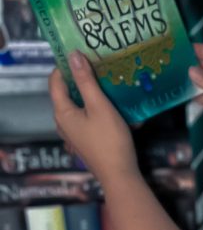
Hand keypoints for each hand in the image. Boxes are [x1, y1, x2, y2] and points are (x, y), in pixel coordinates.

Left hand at [49, 52, 138, 181]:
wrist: (120, 175)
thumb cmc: (109, 140)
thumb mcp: (99, 106)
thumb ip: (86, 81)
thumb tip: (74, 56)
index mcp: (62, 112)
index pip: (55, 80)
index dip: (66, 65)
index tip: (83, 54)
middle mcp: (63, 122)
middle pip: (68, 93)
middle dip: (82, 79)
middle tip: (100, 67)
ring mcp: (74, 133)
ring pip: (80, 106)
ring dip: (93, 94)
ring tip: (110, 85)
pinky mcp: (86, 141)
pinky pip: (88, 118)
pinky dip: (99, 110)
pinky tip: (115, 108)